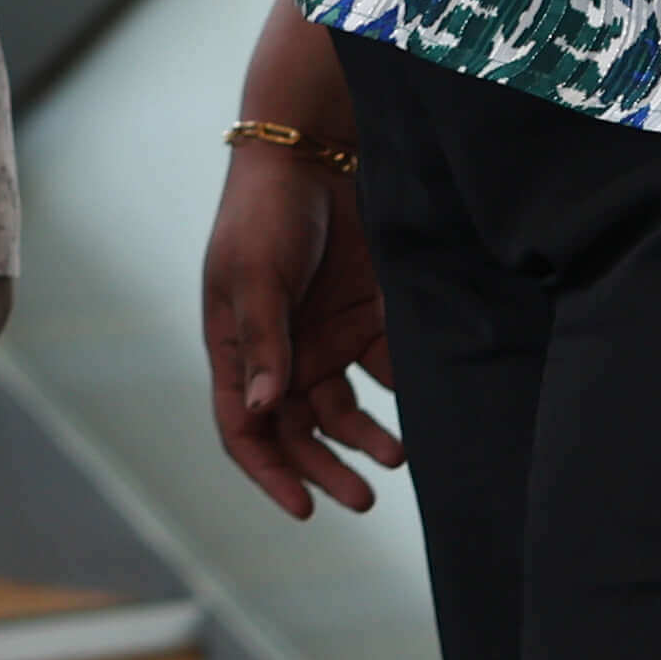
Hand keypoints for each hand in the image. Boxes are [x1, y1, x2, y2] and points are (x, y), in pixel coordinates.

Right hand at [199, 144, 409, 521]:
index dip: (269, 472)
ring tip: (397, 455)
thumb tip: (266, 413)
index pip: (244, 429)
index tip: (304, 508)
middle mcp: (279, 354)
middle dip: (325, 469)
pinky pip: (383, 370)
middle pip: (298, 432)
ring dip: (367, 438)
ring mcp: (323, 338)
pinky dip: (401, 393)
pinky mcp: (364, 318)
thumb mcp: (254, 275)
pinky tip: (423, 401)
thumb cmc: (265, 212)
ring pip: (343, 411)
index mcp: (238, 349)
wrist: (315, 151)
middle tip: (363, 498)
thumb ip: (264, 343)